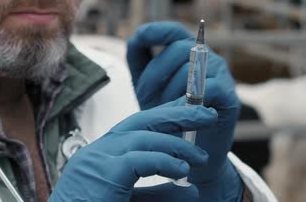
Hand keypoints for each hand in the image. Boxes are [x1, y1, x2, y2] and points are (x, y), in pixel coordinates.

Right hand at [49, 98, 217, 201]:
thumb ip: (160, 195)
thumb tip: (191, 189)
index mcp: (103, 154)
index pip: (137, 126)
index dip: (166, 116)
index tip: (191, 113)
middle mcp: (99, 151)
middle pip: (142, 121)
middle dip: (176, 114)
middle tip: (207, 115)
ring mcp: (98, 159)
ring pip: (143, 137)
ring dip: (177, 144)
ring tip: (201, 157)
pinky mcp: (104, 173)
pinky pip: (141, 159)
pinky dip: (165, 162)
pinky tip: (182, 170)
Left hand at [127, 22, 242, 200]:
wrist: (185, 152)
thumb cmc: (166, 113)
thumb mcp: (146, 86)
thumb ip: (140, 61)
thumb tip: (136, 37)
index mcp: (185, 52)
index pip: (172, 30)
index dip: (155, 30)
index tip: (139, 37)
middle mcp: (205, 58)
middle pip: (178, 49)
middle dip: (155, 74)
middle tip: (146, 97)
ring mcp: (220, 74)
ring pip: (191, 69)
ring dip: (170, 91)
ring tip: (164, 110)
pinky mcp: (229, 96)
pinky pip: (208, 89)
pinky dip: (188, 103)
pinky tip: (180, 114)